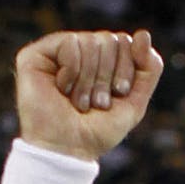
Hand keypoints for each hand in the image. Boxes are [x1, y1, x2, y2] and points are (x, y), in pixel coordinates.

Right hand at [14, 29, 163, 160]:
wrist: (70, 149)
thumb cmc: (99, 129)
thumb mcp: (134, 101)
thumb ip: (148, 69)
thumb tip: (144, 34)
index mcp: (101, 60)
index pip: (125, 42)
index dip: (126, 69)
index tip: (118, 94)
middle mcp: (79, 52)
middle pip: (109, 39)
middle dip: (107, 76)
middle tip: (97, 102)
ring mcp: (56, 52)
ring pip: (90, 41)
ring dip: (90, 79)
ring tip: (80, 101)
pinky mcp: (36, 55)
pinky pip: (70, 42)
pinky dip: (73, 70)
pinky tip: (63, 88)